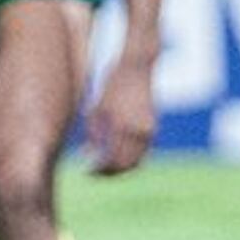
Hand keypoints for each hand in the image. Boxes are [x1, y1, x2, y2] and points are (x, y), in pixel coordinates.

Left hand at [85, 50, 156, 176]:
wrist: (136, 67)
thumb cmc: (112, 85)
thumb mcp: (97, 108)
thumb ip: (93, 133)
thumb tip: (88, 155)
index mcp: (122, 125)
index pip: (112, 160)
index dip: (99, 170)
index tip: (87, 171)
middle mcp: (138, 130)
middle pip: (125, 165)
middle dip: (109, 172)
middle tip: (94, 173)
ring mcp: (149, 130)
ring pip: (136, 161)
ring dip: (121, 167)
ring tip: (104, 166)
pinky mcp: (153, 128)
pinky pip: (142, 151)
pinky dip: (130, 157)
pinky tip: (115, 154)